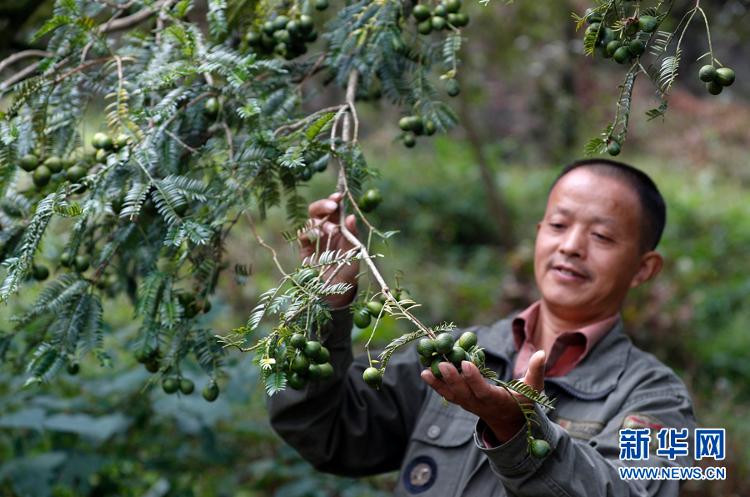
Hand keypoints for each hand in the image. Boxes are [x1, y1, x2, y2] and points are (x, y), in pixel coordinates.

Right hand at [299, 192, 358, 307]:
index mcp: (339, 227)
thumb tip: (351, 216)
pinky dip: (309, 231)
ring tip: (331, 231)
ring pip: (311, 220)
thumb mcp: (354, 253)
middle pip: (319, 210)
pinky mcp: (304, 249)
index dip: (335, 199)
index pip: (335, 209)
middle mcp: (325, 230)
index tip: (339, 195)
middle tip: (332, 206)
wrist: (336, 293)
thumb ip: (352, 235)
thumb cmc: (348, 271)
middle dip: (323, 205)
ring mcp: (314, 239)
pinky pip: (303, 234)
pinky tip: (318, 234)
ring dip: (321, 221)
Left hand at [421, 350, 545, 442]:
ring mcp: (468, 404)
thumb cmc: (524, 401)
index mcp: (497, 401)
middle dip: (451, 379)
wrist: (510, 422)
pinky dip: (436, 384)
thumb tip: (542, 352)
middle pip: (463, 393)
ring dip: (438, 383)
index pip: (483, 391)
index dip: (473, 379)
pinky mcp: (462, 401)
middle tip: (441, 363)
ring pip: (451, 395)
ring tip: (425, 370)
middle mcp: (480, 404)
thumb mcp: (533, 389)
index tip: (466, 363)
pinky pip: (447, 394)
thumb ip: (536, 371)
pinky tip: (425, 373)